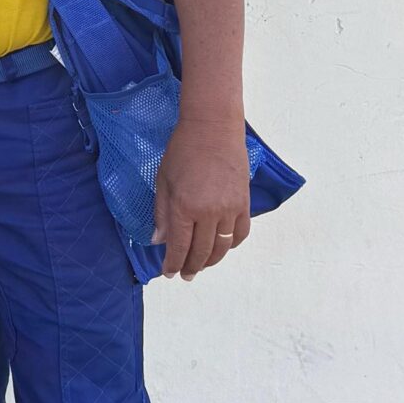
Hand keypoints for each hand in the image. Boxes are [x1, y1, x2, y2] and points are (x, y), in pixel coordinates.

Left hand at [153, 114, 250, 280]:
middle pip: (201, 252)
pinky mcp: (244, 203)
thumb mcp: (163, 180)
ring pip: (222, 247)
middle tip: (185, 274)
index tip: (168, 273)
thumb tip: (159, 241)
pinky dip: (231, 245)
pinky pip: (240, 234)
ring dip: (211, 261)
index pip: (178, 246)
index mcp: (184, 207)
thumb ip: (161, 213)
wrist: (213, 128)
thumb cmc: (182, 149)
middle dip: (191, 266)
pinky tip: (222, 247)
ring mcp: (229, 209)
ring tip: (201, 265)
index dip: (173, 264)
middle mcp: (208, 213)